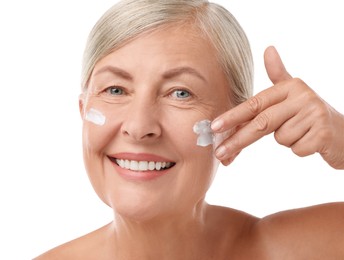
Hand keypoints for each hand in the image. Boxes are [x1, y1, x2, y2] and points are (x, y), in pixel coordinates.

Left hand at [211, 46, 343, 168]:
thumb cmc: (310, 114)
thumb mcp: (294, 93)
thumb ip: (278, 75)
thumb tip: (269, 48)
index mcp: (290, 87)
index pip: (255, 103)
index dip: (233, 115)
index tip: (214, 127)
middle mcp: (302, 96)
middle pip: (261, 122)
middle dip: (238, 139)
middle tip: (219, 153)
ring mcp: (315, 114)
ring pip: (280, 138)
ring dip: (288, 140)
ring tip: (303, 132)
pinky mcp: (324, 133)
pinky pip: (296, 149)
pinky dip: (301, 149)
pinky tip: (312, 141)